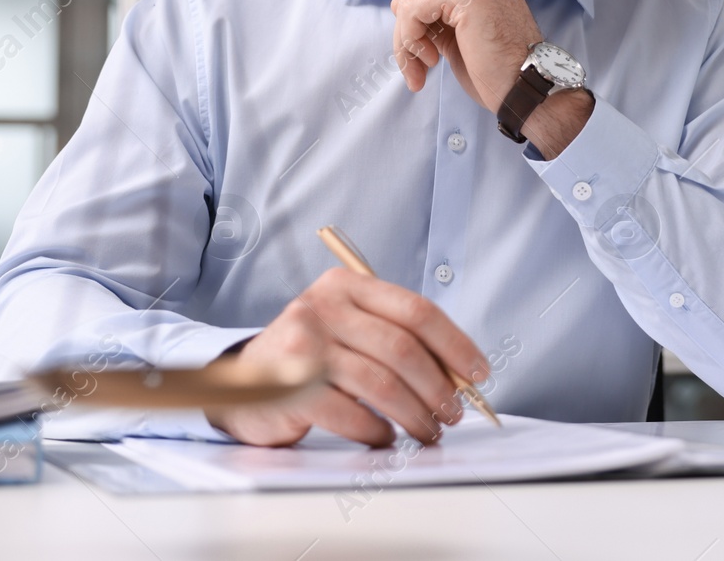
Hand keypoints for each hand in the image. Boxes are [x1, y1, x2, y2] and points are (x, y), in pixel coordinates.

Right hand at [205, 268, 489, 447]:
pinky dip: (377, 432)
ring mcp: (304, 346)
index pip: (416, 310)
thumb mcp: (349, 328)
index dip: (456, 344)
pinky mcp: (290, 387)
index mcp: (346, 286)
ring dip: (415, 415)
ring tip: (427, 431)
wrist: (243, 381)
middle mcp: (323, 307)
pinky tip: (383, 438)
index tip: (479, 373)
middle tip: (453, 414)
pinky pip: (352, 414)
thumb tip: (459, 374)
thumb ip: (395, 338)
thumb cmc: (309, 357)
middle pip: (403, 349)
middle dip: (439, 388)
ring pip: (382, 384)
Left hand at [390, 0, 538, 112]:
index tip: (424, 60)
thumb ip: (432, 17)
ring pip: (411, 0)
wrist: (527, 90)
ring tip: (424, 69)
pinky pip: (412, 9)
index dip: (417, 25)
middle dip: (408, 33)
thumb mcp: (457, 37)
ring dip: (407, 40)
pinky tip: (432, 61)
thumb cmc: (498, 72)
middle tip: (419, 70)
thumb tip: (398, 2)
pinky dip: (410, 38)